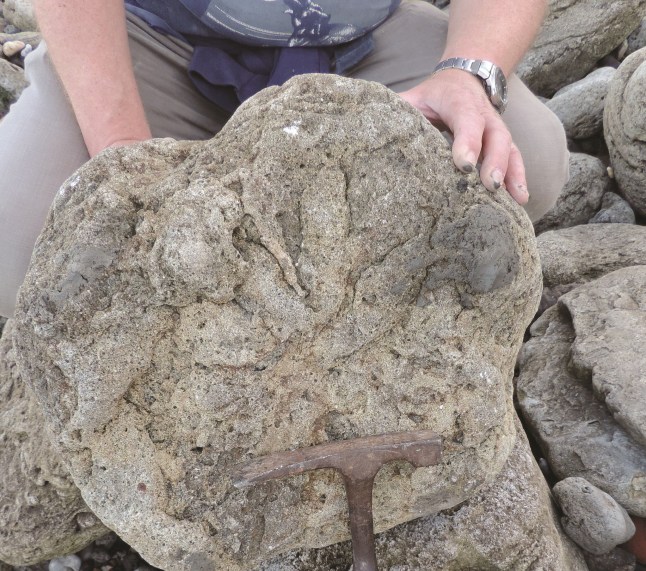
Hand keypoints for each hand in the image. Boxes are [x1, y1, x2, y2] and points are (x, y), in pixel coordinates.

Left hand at [399, 69, 528, 204]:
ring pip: (509, 149)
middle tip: (489, 185)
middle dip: (493, 161)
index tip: (462, 164)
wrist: (464, 79)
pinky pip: (515, 159)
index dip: (467, 141)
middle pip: (495, 137)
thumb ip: (398, 110)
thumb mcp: (414, 97)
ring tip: (515, 200)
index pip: (466, 120)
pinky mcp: (503, 143)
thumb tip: (368, 124)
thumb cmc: (433, 95)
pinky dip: (519, 178)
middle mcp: (483, 115)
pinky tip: (520, 200)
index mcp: (458, 103)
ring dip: (512, 174)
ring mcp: (496, 130)